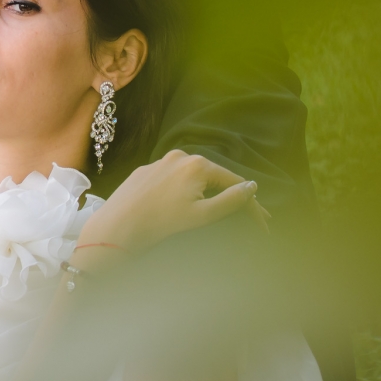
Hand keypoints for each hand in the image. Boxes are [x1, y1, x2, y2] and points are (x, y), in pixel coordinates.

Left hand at [79, 150, 267, 255]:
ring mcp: (159, 162)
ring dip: (207, 192)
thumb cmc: (162, 221)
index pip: (232, 181)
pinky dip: (184, 191)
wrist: (119, 224)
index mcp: (196, 164)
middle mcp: (178, 156)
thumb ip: (231, 200)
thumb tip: (252, 187)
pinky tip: (186, 203)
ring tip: (218, 210)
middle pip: (213, 177)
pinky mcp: (145, 171)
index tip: (262, 219)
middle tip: (246, 217)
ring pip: (192, 177)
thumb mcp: (203, 214)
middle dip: (229, 196)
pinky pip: (172, 179)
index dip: (248, 200)